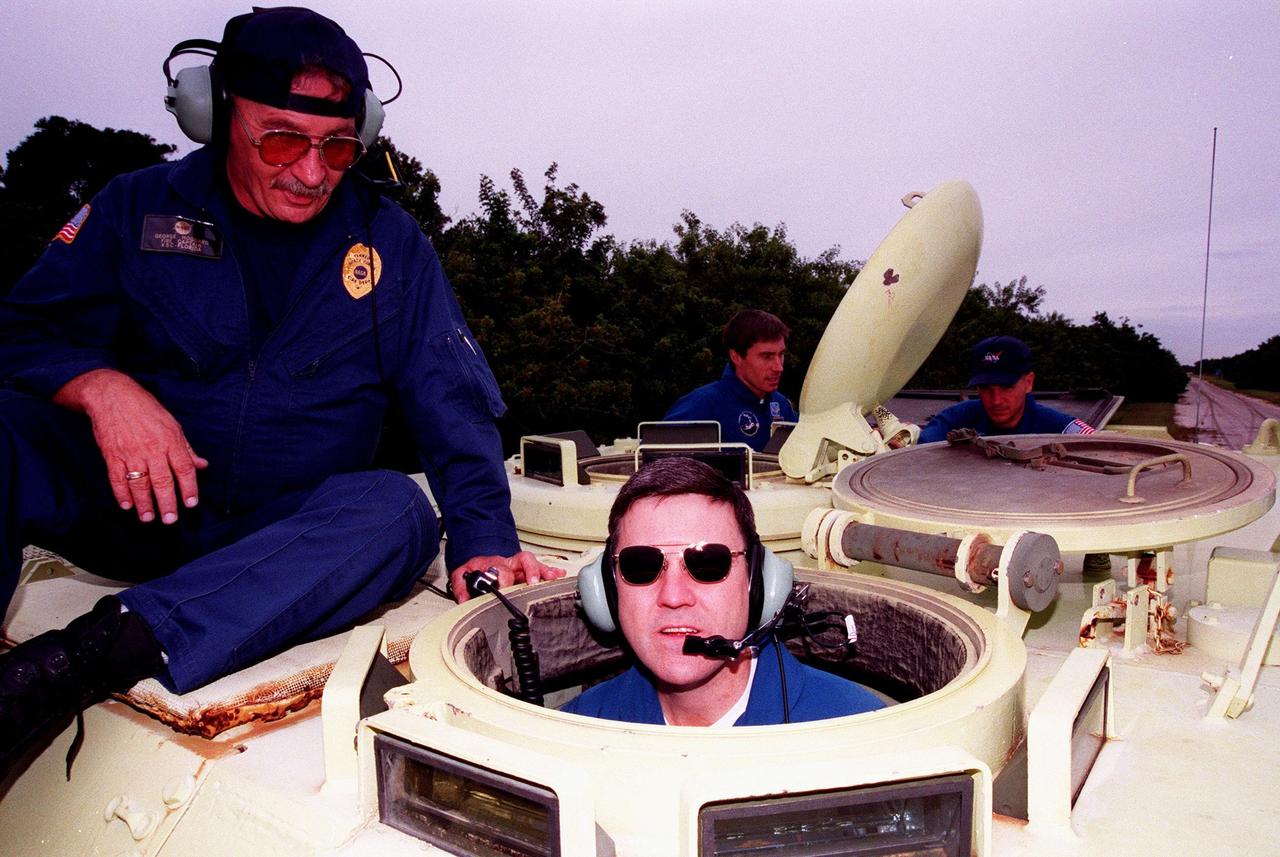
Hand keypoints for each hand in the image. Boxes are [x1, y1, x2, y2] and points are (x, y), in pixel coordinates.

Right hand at [53, 368, 207, 523]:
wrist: (112, 395)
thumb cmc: (146, 409)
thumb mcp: (172, 424)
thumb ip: (186, 448)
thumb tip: (202, 465)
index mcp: (170, 440)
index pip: (184, 469)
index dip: (189, 488)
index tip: (191, 504)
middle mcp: (152, 448)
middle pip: (163, 481)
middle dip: (167, 503)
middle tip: (170, 520)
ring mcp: (131, 452)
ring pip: (139, 483)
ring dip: (144, 503)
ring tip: (149, 518)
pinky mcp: (112, 454)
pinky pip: (117, 478)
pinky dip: (122, 494)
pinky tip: (127, 505)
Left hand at [450, 551, 565, 601]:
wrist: (480, 562)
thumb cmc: (476, 570)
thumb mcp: (462, 575)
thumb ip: (461, 586)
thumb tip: (463, 598)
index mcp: (495, 565)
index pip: (502, 569)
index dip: (505, 578)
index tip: (505, 587)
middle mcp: (510, 564)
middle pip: (524, 560)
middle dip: (531, 570)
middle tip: (534, 582)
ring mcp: (520, 567)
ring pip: (536, 564)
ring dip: (545, 571)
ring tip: (553, 577)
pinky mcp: (528, 571)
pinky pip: (542, 568)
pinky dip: (552, 571)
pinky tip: (560, 575)